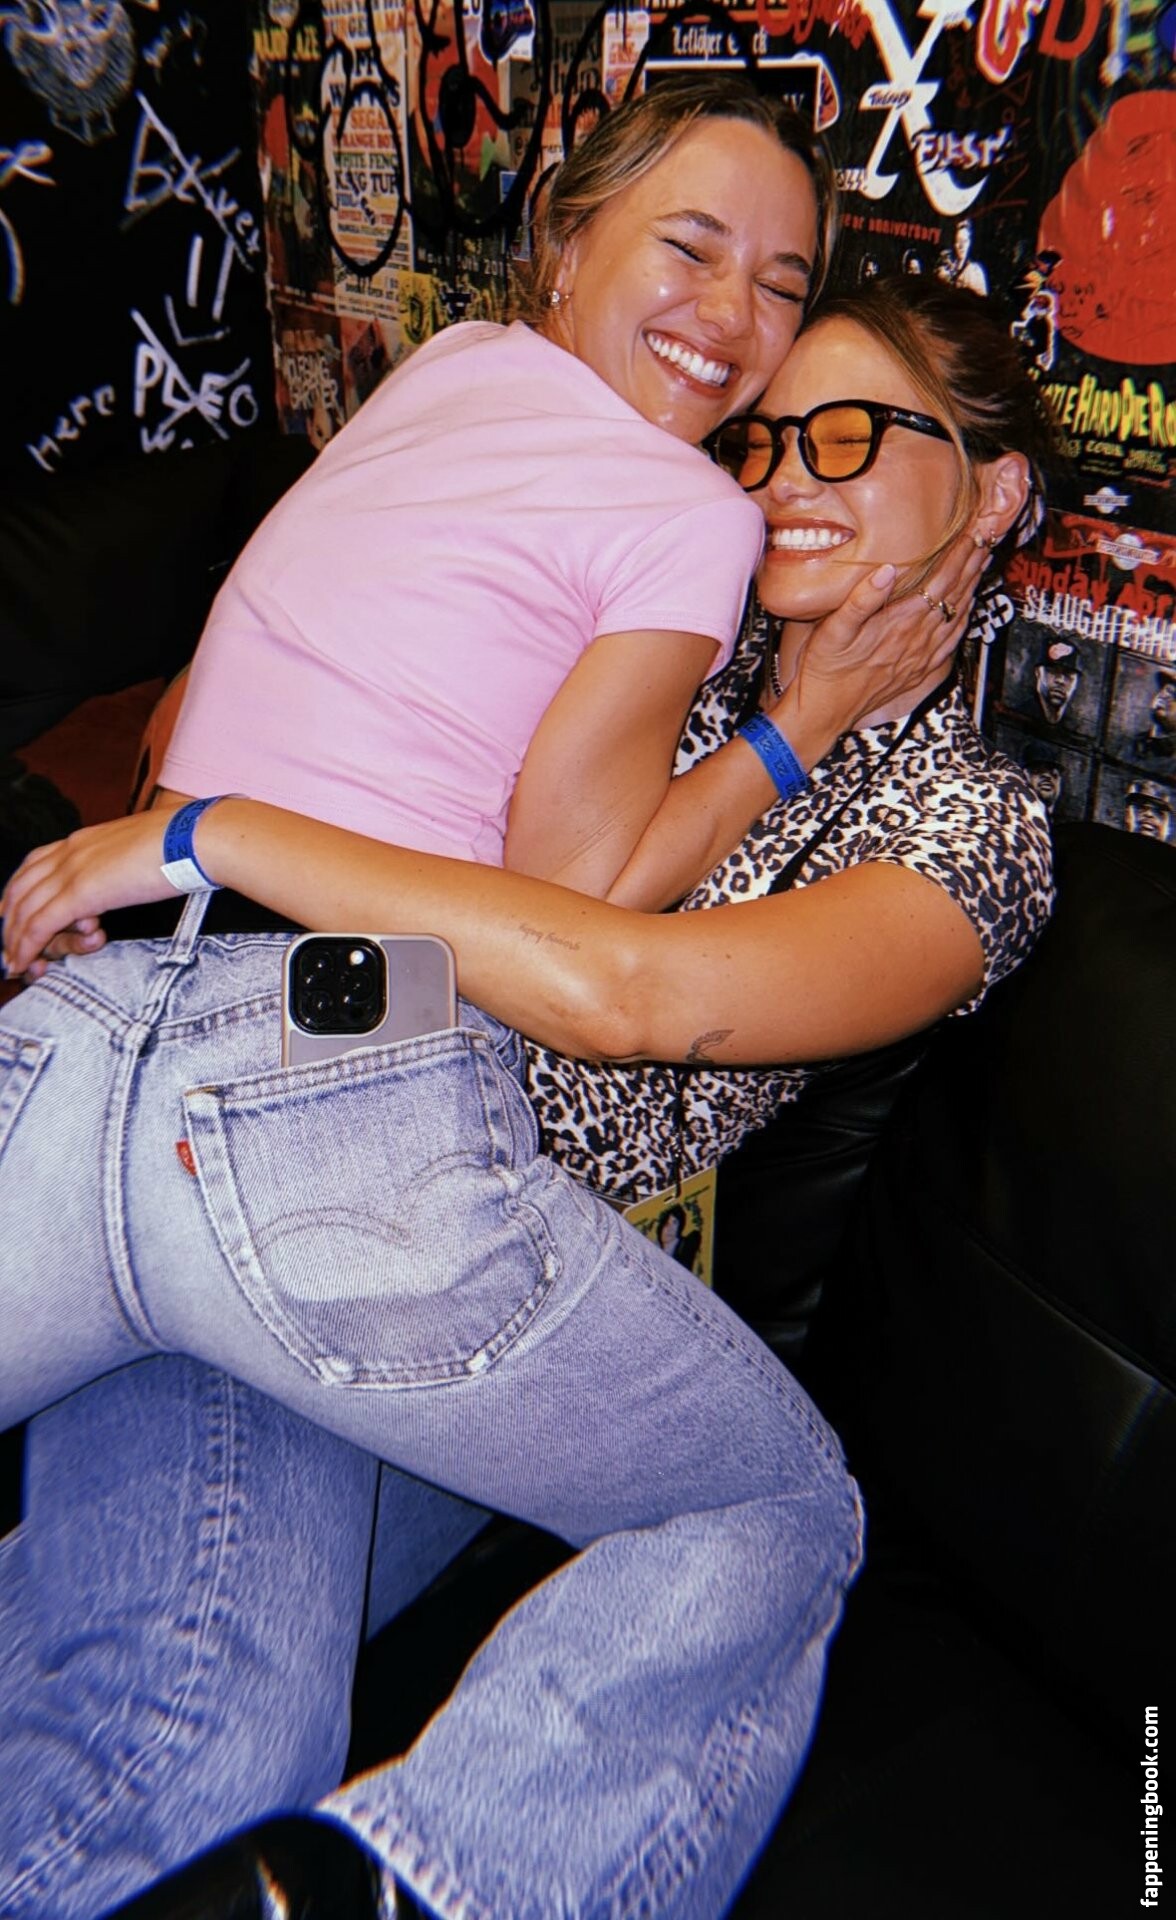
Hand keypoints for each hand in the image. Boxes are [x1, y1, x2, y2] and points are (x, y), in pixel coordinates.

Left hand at [1, 811, 171, 979]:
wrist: (194, 838)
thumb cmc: (182, 843)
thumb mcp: (139, 850)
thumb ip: (120, 863)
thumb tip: (127, 876)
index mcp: (83, 840)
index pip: (33, 865)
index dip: (17, 892)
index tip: (13, 914)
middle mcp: (70, 851)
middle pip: (19, 888)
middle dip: (7, 921)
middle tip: (6, 946)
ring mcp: (72, 870)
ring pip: (23, 909)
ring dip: (12, 940)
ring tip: (13, 964)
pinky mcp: (82, 893)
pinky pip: (40, 924)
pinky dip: (26, 946)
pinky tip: (24, 962)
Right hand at [776, 525, 988, 747]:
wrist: (826, 711)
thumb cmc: (825, 669)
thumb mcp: (833, 629)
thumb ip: (861, 599)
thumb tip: (886, 571)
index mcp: (900, 623)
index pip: (941, 581)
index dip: (959, 556)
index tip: (971, 534)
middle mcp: (917, 639)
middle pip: (956, 595)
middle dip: (972, 565)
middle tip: (985, 540)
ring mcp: (922, 657)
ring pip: (958, 616)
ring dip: (972, 588)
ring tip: (982, 565)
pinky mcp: (920, 671)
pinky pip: (952, 641)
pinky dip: (964, 620)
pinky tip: (967, 610)